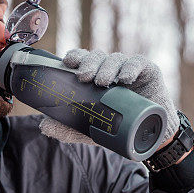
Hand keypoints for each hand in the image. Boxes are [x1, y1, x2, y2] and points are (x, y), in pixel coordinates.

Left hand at [39, 49, 179, 146]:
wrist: (150, 135)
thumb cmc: (119, 127)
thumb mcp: (91, 130)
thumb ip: (68, 128)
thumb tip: (43, 126)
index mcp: (95, 77)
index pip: (83, 60)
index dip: (75, 57)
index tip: (68, 63)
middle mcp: (110, 69)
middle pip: (97, 56)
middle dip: (89, 63)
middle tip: (84, 76)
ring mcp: (129, 68)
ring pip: (116, 59)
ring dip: (107, 68)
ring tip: (103, 82)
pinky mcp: (148, 71)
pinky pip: (138, 63)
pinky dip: (130, 68)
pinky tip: (125, 78)